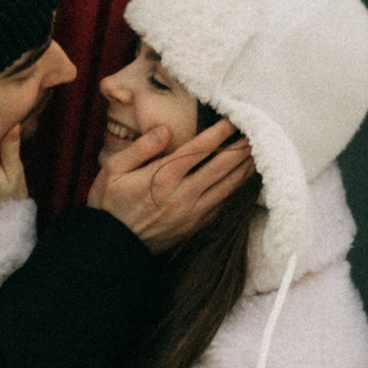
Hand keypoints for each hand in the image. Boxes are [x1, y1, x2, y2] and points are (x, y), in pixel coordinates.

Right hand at [89, 115, 256, 250]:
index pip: (199, 149)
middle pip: (221, 167)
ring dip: (243, 169)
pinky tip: (242, 181)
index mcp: (163, 176)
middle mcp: (182, 193)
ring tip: (257, 154)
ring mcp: (192, 212)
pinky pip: (221, 205)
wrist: (113, 246)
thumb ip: (141, 147)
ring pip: (227, 187)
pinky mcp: (195, 225)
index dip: (219, 133)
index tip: (233, 121)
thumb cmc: (109, 204)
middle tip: (256, 135)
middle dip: (240, 149)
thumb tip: (166, 130)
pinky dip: (235, 190)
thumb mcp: (114, 170)